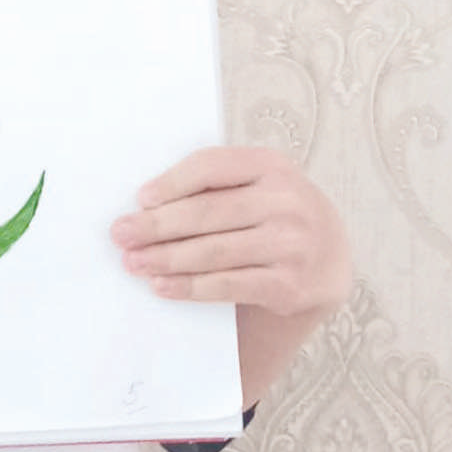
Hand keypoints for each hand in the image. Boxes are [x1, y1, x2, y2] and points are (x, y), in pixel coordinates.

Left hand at [111, 145, 349, 313]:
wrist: (330, 258)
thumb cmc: (276, 213)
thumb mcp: (259, 183)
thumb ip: (218, 185)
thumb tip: (149, 203)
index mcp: (272, 165)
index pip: (211, 167)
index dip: (171, 183)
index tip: (139, 200)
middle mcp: (286, 201)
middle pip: (206, 213)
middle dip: (156, 226)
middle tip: (121, 234)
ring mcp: (291, 244)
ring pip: (213, 252)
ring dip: (165, 259)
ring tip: (133, 262)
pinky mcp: (289, 285)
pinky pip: (228, 285)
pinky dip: (190, 287)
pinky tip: (162, 285)